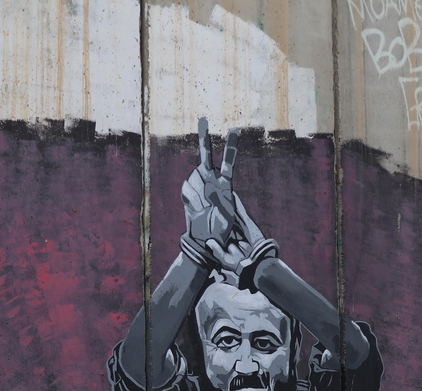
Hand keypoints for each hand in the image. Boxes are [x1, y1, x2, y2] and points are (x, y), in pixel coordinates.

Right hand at [182, 118, 239, 251]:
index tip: (234, 130)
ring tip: (203, 207)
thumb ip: (218, 199)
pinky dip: (190, 199)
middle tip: (202, 119)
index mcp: (224, 185)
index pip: (227, 163)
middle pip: (205, 159)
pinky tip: (196, 209)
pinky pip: (187, 190)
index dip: (230, 147)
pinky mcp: (188, 193)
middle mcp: (211, 181)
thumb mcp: (225, 215)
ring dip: (197, 193)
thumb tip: (206, 186)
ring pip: (194, 178)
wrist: (205, 239)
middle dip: (204, 137)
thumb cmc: (220, 228)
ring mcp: (198, 186)